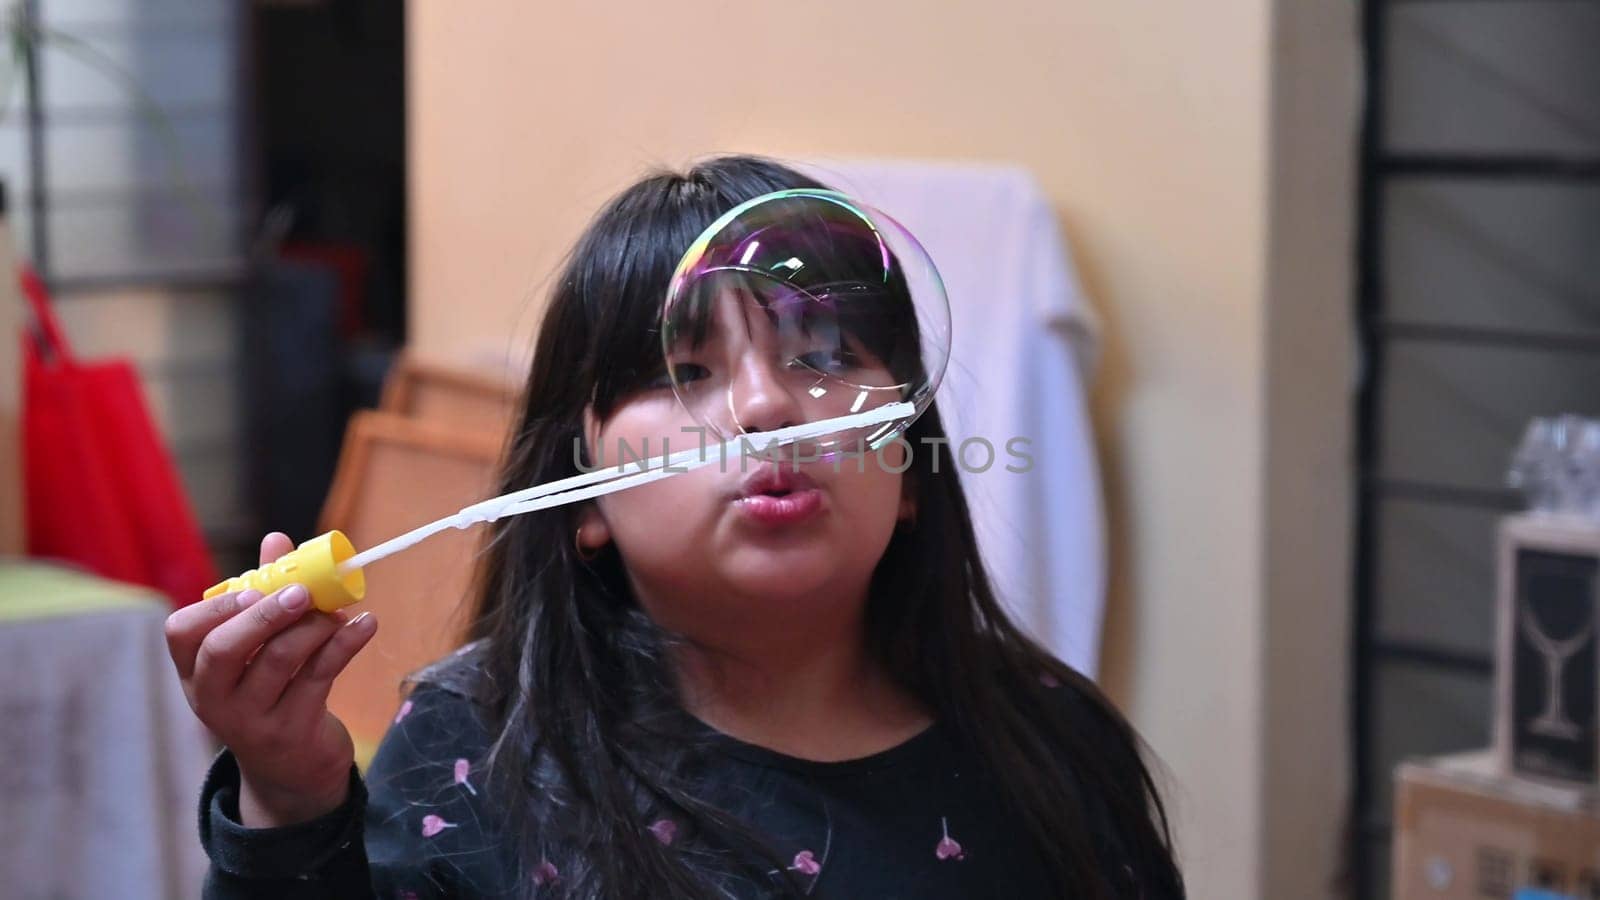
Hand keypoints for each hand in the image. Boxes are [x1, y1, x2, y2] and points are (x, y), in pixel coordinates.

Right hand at [166, 532, 378, 826]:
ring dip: (314, 626)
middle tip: (301, 592)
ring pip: (279, 661)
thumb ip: (264, 594)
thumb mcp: (256, 652)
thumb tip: (277, 540)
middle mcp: (213, 699)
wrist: (292, 770)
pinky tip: (365, 624)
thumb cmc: (272, 693)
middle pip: (223, 650)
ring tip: (338, 611)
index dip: (215, 607)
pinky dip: (345, 644)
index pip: (181, 633)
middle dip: (264, 614)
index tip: (253, 590)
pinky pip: (320, 677)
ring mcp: (251, 720)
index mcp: (195, 673)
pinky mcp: (293, 731)